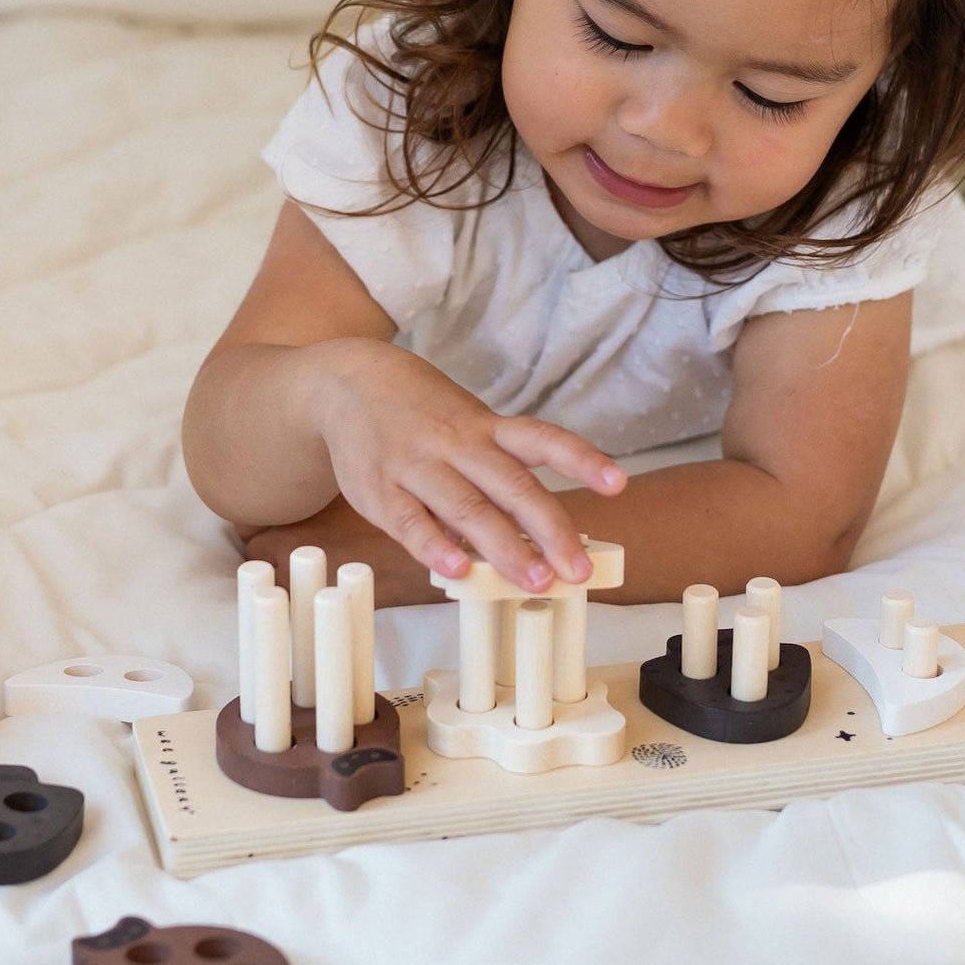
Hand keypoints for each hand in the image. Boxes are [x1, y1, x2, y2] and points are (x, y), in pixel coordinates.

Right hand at [306, 340, 622, 591]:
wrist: (347, 384)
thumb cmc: (421, 413)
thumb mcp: (465, 424)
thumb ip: (497, 473)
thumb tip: (538, 536)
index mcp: (484, 426)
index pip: (542, 440)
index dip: (582, 459)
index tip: (617, 483)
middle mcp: (457, 443)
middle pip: (512, 486)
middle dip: (550, 529)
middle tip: (578, 569)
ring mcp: (417, 465)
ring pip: (466, 508)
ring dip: (503, 548)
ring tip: (535, 581)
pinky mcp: (379, 490)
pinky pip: (410, 522)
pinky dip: (435, 548)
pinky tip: (458, 571)